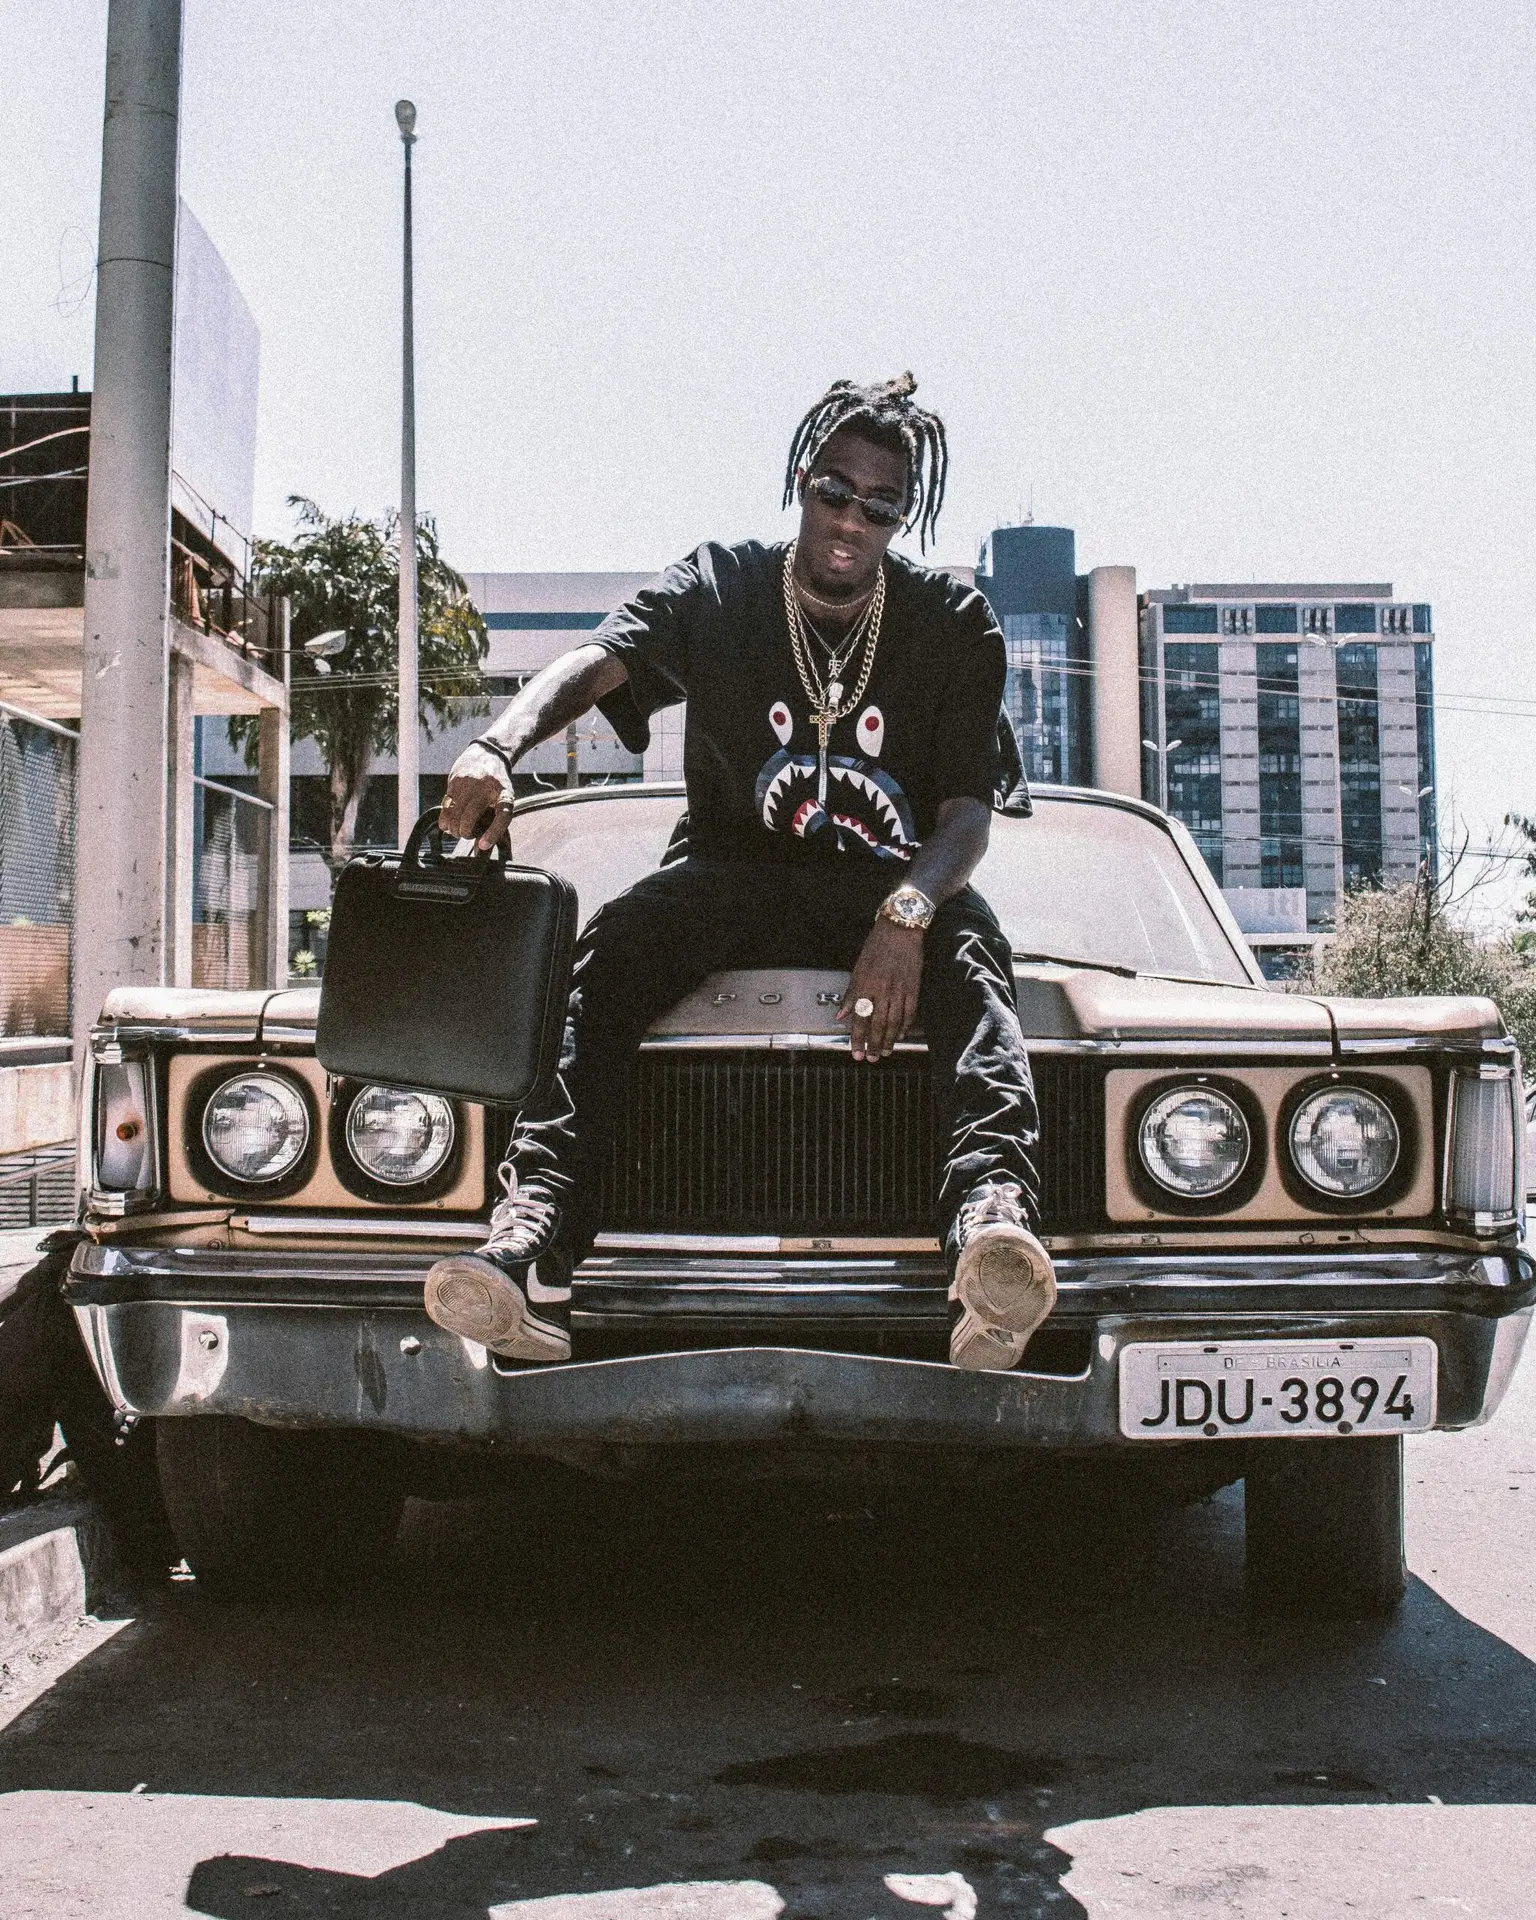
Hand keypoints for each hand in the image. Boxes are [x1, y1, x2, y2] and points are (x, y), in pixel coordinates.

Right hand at [439, 743, 514, 850]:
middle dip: (465, 833)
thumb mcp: (502, 799)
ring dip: (453, 828)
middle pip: (469, 819)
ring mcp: (469, 783)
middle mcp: (487, 788)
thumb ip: (494, 821)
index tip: (483, 846)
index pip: (502, 816)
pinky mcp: (455, 780)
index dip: (492, 833)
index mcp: (505, 794)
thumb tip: (481, 848)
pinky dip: (445, 818)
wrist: (488, 753)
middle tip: (466, 834)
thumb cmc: (496, 784)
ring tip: (456, 829)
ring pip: (454, 814)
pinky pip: (445, 806)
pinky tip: (447, 822)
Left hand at [837, 917, 923, 1061]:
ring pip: (894, 1022)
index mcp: (865, 984)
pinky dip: (905, 1026)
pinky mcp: (914, 987)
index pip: (859, 1018)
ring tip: (885, 1052)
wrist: (901, 928)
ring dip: (889, 1040)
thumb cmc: (877, 945)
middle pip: (877, 1024)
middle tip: (871, 1059)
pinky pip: (910, 1012)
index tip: (855, 1053)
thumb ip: (850, 993)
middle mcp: (882, 989)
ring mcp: (899, 989)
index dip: (857, 1039)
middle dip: (873, 1045)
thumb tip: (841, 1014)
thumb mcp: (858, 967)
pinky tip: (901, 1035)